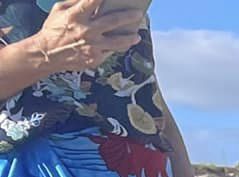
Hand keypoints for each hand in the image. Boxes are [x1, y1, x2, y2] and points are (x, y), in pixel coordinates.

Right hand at [32, 0, 147, 73]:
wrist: (48, 54)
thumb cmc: (53, 30)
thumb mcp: (59, 10)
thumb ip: (75, 2)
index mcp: (75, 16)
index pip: (92, 2)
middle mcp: (86, 31)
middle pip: (113, 21)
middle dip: (128, 16)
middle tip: (139, 13)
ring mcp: (93, 46)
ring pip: (118, 42)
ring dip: (130, 38)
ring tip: (137, 36)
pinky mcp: (95, 59)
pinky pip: (110, 51)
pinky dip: (115, 47)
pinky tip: (122, 44)